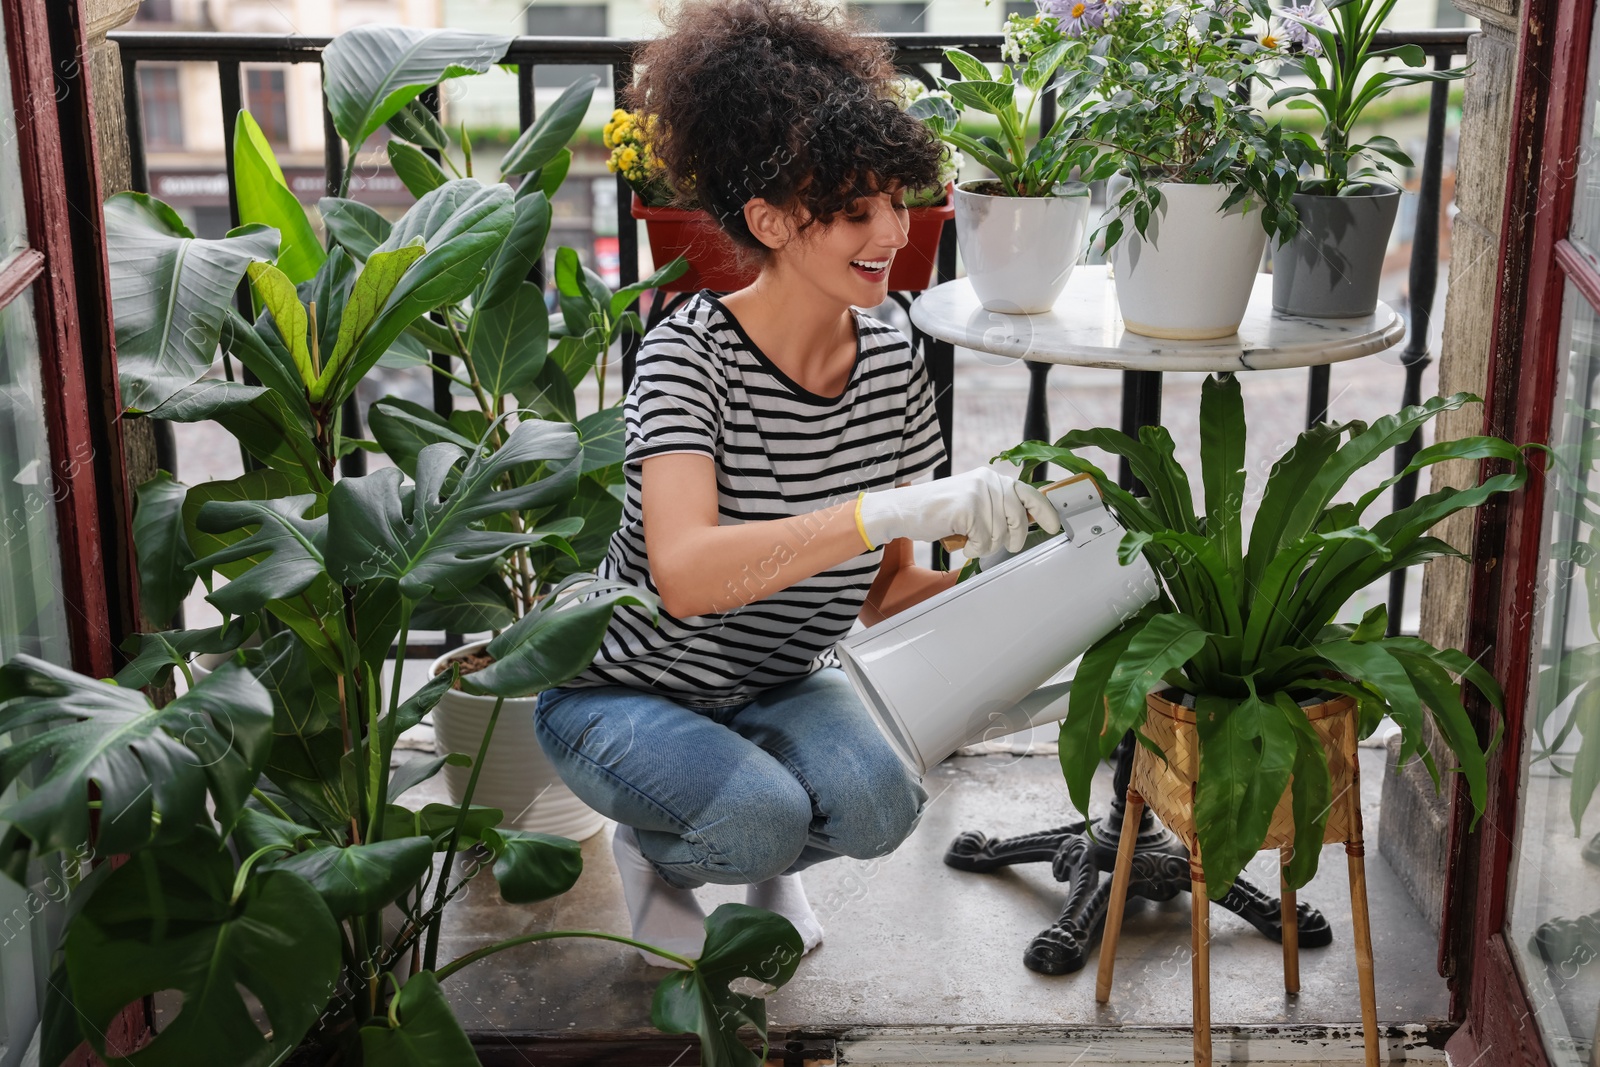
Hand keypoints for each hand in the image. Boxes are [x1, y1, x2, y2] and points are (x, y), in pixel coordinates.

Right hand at [855, 467, 1062, 555]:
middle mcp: (987, 481)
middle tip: (1002, 545)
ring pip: (1000, 534)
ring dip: (985, 545)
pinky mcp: (968, 509)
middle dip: (1013, 538)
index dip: (1044, 511)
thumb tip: (1023, 523)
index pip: (1028, 492)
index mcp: (990, 478)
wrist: (904, 510)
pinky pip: (983, 541)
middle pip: (1018, 518)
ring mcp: (978, 494)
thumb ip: (996, 506)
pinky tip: (960, 542)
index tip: (1053, 526)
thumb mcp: (971, 501)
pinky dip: (972, 549)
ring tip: (969, 540)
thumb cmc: (936, 511)